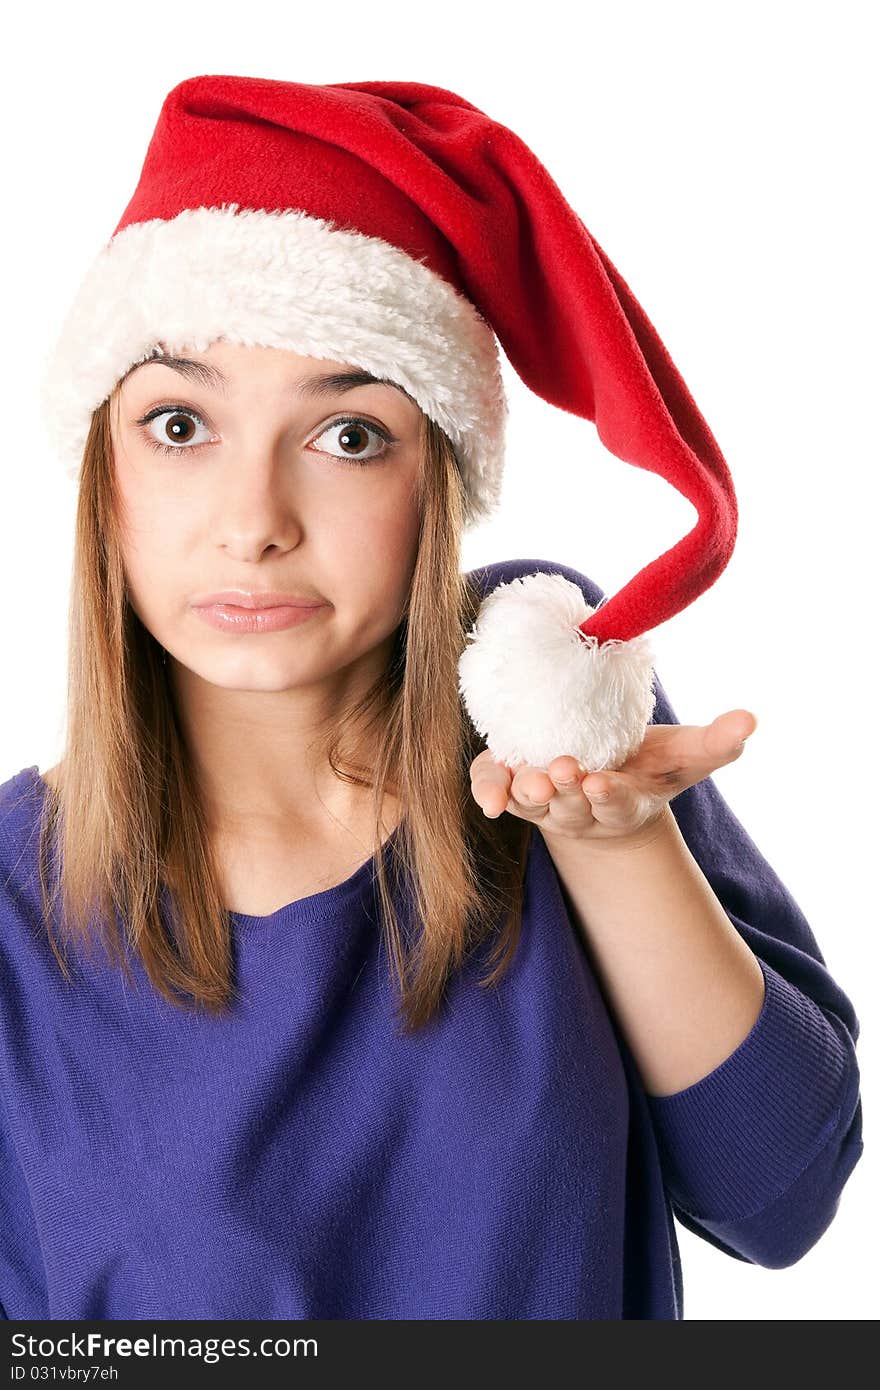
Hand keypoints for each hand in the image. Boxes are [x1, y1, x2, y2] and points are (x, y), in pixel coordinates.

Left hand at [469, 709, 757, 845]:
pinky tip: (487, 793)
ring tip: (527, 776)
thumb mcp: (685, 757)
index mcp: (621, 804)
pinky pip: (495, 789)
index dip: (609, 796)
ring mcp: (543, 803)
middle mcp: (579, 810)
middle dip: (565, 791)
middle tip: (560, 771)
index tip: (602, 782)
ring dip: (526, 791)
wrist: (603, 781)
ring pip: (530, 803)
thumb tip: (751, 719)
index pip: (616, 804)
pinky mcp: (512, 786)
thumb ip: (717, 742)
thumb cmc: (648, 767)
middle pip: (569, 807)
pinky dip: (488, 790)